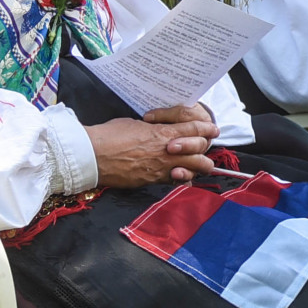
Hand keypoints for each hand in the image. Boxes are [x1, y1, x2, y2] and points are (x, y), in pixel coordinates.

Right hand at [86, 116, 217, 188]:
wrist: (93, 155)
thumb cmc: (110, 135)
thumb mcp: (134, 125)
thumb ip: (151, 130)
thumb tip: (154, 132)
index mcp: (163, 133)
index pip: (194, 128)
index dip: (206, 128)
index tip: (213, 129)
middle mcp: (167, 151)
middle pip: (200, 151)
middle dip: (205, 149)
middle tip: (205, 148)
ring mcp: (161, 168)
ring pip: (192, 170)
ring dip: (197, 167)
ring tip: (199, 166)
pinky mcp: (152, 180)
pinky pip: (174, 182)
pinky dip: (181, 180)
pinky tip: (182, 178)